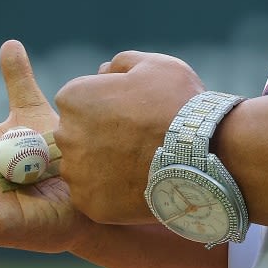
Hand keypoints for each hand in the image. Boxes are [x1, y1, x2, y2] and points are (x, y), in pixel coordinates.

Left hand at [53, 50, 204, 224]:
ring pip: (83, 168)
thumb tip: (104, 71)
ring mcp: (77, 173)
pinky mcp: (90, 204)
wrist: (202, 154)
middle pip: (76, 135)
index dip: (104, 106)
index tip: (129, 113)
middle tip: (134, 140)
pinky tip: (137, 184)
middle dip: (99, 136)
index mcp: (75, 98)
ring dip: (102, 166)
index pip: (77, 102)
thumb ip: (121, 63)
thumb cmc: (178, 103)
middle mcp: (66, 135)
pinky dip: (112, 193)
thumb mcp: (153, 65)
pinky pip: (95, 196)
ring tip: (138, 164)